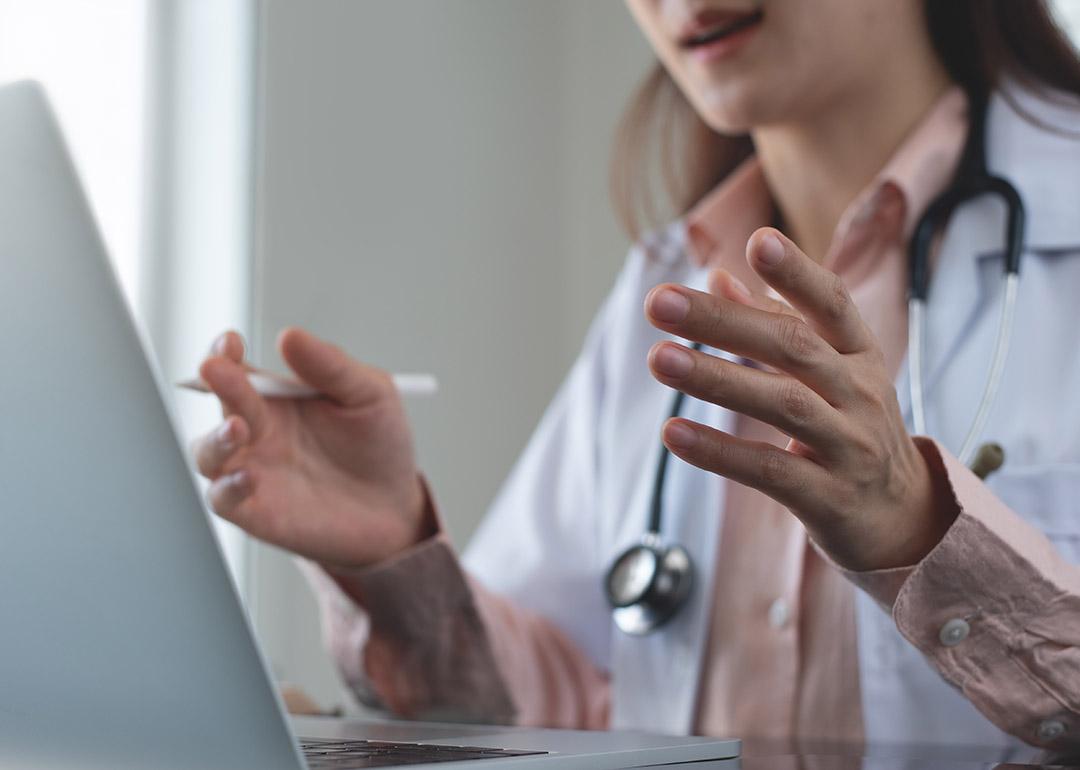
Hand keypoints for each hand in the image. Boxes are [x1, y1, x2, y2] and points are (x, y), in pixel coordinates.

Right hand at [191, 328, 428, 569]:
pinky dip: (228, 487)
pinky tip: (249, 477)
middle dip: (218, 383)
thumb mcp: (369, 395)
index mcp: (277, 396)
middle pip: (221, 402)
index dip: (226, 353)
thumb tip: (289, 335)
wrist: (396, 507)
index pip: (239, 367)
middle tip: (218, 371)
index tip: (230, 342)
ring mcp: (253, 470)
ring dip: (215, 438)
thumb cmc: (380, 445)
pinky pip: (223, 499)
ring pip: (207, 452)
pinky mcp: (256, 511)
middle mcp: (257, 431)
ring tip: (238, 428)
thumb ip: (331, 366)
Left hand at [644, 228, 957, 571]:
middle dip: (722, 320)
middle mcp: (861, 394)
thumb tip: (717, 276)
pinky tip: (673, 433)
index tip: (758, 240)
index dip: (798, 272)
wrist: (904, 521)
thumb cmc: (852, 432)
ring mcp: (851, 447)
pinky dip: (719, 452)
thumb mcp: (826, 375)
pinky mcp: (830, 498)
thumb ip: (772, 324)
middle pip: (793, 347)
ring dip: (716, 379)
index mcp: (859, 356)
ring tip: (658, 359)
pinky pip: (770, 470)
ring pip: (783, 404)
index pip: (832, 303)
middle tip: (659, 302)